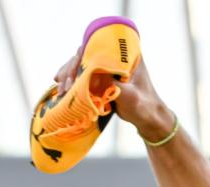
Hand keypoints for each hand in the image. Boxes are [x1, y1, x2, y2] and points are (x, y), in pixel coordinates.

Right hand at [54, 51, 172, 140]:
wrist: (148, 118)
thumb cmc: (143, 105)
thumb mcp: (129, 95)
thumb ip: (113, 83)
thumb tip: (91, 71)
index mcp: (126, 54)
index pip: (100, 45)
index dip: (83, 53)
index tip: (74, 66)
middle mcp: (115, 57)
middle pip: (87, 54)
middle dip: (72, 68)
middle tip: (64, 84)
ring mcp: (108, 67)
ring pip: (82, 65)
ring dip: (69, 75)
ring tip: (61, 90)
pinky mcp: (103, 78)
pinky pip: (83, 75)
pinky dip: (72, 81)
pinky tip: (62, 89)